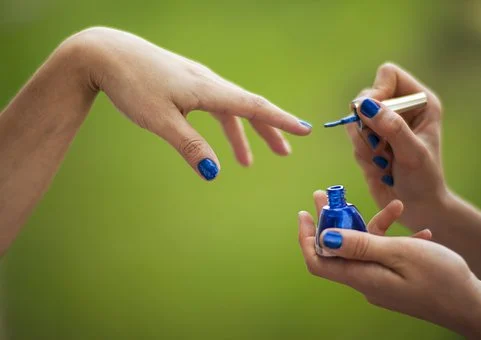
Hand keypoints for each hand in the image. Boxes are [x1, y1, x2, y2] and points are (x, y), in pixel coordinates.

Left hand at [67, 27, 311, 179]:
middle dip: (269, 130)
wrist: (106, 54)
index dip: (281, 120)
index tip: (305, 130)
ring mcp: (197, 81)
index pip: (254, 107)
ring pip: (230, 108)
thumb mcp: (160, 120)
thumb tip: (214, 173)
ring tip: (247, 161)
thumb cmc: (132, 85)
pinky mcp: (185, 83)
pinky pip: (213, 105)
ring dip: (243, 133)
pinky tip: (217, 138)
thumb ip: (189, 146)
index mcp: (208, 89)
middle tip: (285, 152)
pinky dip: (222, 124)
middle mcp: (209, 82)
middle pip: (248, 107)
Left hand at [298, 192, 480, 337]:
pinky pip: (385, 255)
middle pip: (339, 249)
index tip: (305, 213)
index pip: (319, 261)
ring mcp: (381, 281)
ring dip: (371, 224)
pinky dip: (393, 238)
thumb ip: (361, 244)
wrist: (473, 306)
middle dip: (334, 220)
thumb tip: (325, 238)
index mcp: (362, 277)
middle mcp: (366, 281)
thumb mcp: (400, 253)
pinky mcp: (395, 279)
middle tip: (329, 194)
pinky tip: (416, 227)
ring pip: (365, 248)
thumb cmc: (441, 280)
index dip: (307, 237)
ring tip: (393, 205)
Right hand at [346, 63, 445, 228]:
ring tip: (383, 161)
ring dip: (364, 143)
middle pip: (365, 96)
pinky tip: (379, 167)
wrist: (416, 208)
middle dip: (367, 124)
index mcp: (419, 102)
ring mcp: (382, 124)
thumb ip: (392, 128)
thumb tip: (366, 105)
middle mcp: (400, 108)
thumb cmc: (424, 180)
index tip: (373, 114)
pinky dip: (361, 154)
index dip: (377, 91)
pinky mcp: (369, 140)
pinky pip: (352, 137)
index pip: (388, 75)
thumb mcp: (412, 153)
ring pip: (354, 119)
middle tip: (380, 146)